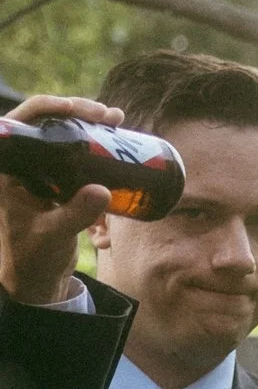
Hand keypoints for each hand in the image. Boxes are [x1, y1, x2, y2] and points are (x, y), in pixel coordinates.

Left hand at [0, 95, 120, 307]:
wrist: (39, 280)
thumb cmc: (32, 259)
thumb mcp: (51, 236)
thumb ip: (74, 215)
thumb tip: (102, 192)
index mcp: (9, 170)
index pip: (22, 124)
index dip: (47, 108)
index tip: (75, 109)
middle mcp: (24, 165)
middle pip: (48, 123)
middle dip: (79, 114)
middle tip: (108, 116)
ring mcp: (42, 172)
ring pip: (65, 137)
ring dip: (91, 127)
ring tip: (117, 122)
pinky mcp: (59, 183)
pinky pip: (79, 158)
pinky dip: (98, 151)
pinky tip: (116, 141)